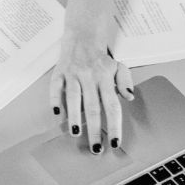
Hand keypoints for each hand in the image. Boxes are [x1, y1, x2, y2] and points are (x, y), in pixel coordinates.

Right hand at [47, 26, 134, 153]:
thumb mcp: (119, 66)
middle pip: (94, 107)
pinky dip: (55, 100)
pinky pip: (56, 87)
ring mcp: (73, 74)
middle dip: (95, 130)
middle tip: (95, 148)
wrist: (82, 36)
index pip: (112, 106)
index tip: (114, 143)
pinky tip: (57, 114)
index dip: (114, 126)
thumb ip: (125, 82)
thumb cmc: (101, 58)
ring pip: (74, 98)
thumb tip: (129, 97)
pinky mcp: (59, 72)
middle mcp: (90, 77)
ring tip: (76, 134)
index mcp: (106, 78)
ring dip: (75, 117)